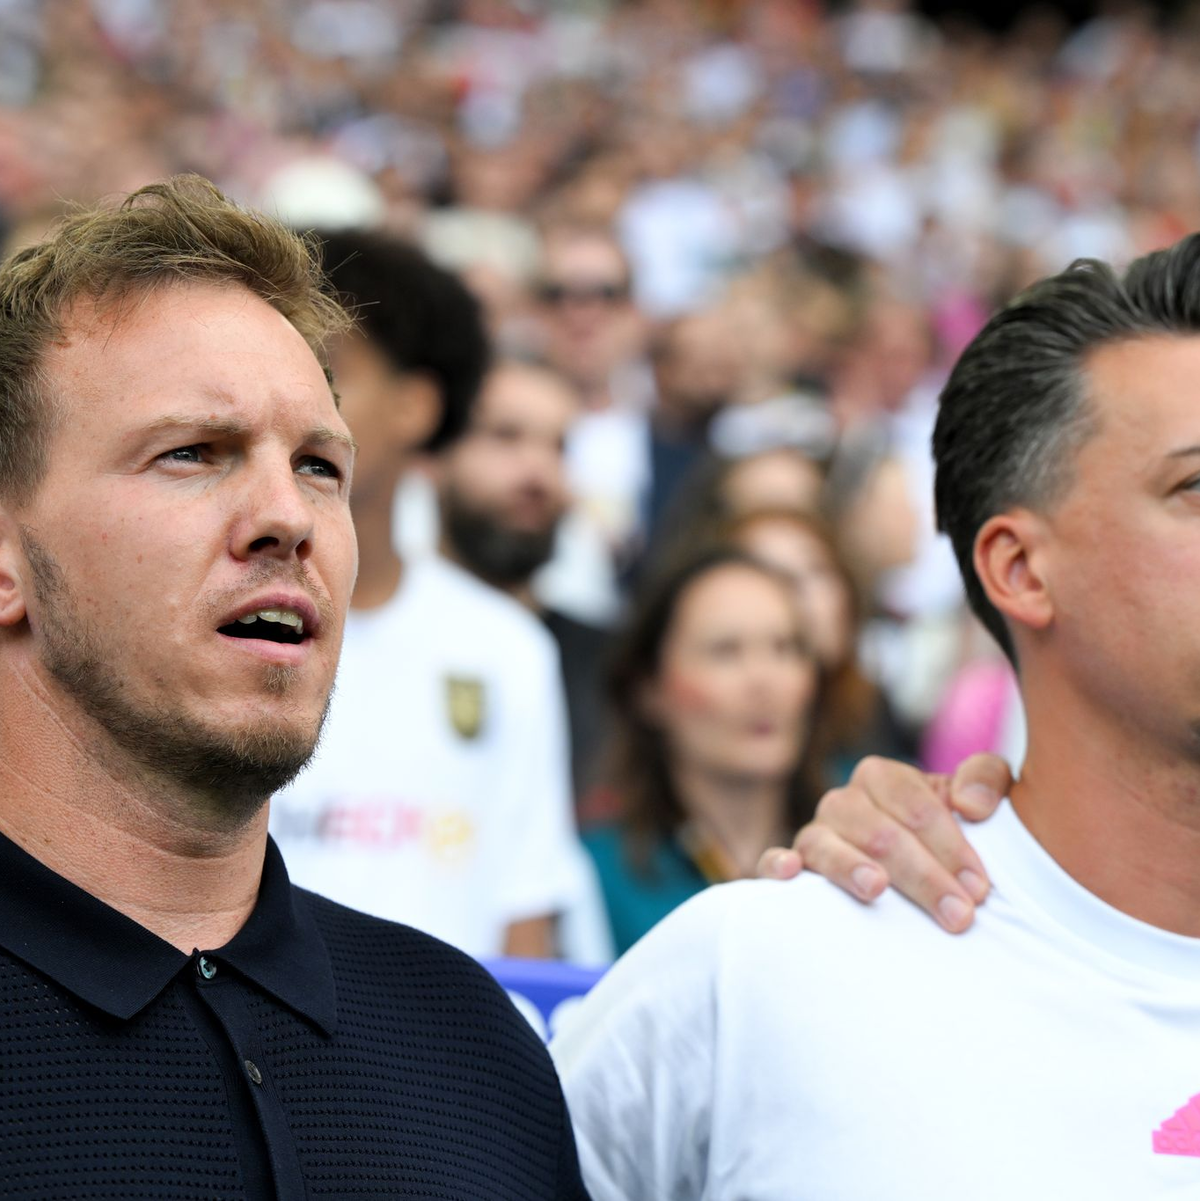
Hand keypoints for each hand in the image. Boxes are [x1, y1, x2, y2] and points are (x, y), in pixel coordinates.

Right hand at [757, 753, 1010, 931]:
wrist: (914, 868)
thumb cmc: (948, 834)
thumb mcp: (976, 801)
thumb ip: (986, 782)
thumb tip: (972, 805)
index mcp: (882, 777)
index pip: (916, 806)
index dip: (950, 845)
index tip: (979, 886)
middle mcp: (843, 801)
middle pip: (879, 832)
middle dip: (922, 874)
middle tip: (959, 915)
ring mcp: (814, 834)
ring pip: (826, 845)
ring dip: (852, 867)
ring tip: (878, 890)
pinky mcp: (792, 866)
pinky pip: (770, 860)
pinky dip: (776, 865)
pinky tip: (789, 875)